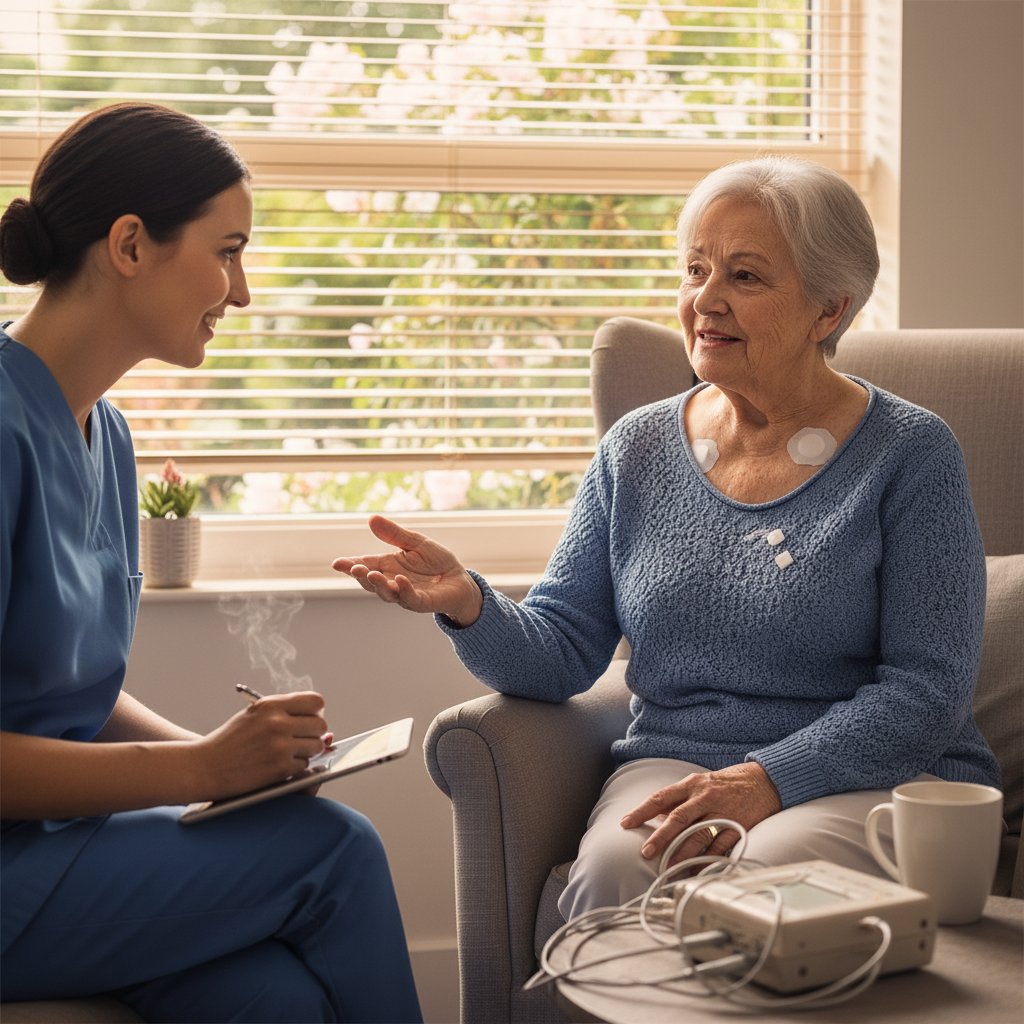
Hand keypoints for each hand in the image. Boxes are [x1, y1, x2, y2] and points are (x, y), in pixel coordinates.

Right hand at [193, 691, 329, 799]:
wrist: (204, 766)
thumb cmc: (230, 741)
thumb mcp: (254, 715)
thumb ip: (283, 713)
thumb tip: (321, 721)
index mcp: (271, 705)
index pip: (315, 701)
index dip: (316, 711)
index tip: (310, 719)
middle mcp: (277, 722)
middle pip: (320, 725)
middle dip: (314, 733)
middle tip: (301, 739)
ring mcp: (279, 746)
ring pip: (316, 746)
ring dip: (307, 752)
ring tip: (289, 753)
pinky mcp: (279, 768)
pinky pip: (304, 765)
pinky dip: (295, 767)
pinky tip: (279, 765)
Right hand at [332, 514, 482, 625]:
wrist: (459, 578)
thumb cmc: (436, 561)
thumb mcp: (415, 542)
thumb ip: (394, 534)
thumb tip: (371, 519)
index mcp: (388, 566)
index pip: (365, 565)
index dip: (350, 565)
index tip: (337, 563)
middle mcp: (392, 581)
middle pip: (370, 582)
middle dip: (360, 575)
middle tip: (353, 567)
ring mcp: (405, 593)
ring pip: (386, 593)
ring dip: (378, 584)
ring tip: (371, 574)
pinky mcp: (422, 602)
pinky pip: (410, 598)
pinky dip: (404, 590)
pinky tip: (400, 580)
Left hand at [619, 762, 781, 865]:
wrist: (764, 780)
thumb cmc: (725, 783)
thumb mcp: (699, 783)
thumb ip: (678, 799)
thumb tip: (656, 815)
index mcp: (691, 784)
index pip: (661, 798)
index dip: (642, 811)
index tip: (625, 823)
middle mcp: (704, 797)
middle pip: (678, 818)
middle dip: (661, 837)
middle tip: (646, 852)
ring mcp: (722, 812)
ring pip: (698, 835)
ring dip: (682, 854)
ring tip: (669, 868)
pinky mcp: (737, 826)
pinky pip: (720, 847)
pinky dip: (707, 860)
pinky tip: (697, 871)